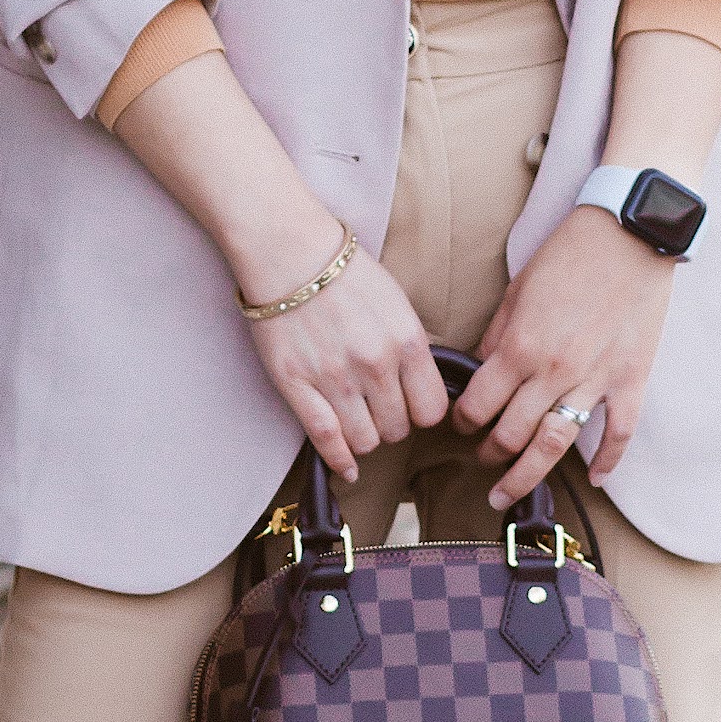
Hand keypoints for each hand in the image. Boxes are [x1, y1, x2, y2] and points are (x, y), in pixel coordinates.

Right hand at [245, 222, 448, 482]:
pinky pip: (326, 439)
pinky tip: (346, 469)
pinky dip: (339, 461)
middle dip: (392, 424)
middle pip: (398, 429)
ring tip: (357, 421)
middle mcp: (375, 364)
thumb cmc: (344, 272)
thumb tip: (427, 382)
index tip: (411, 407)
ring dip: (364, 438)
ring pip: (366, 441)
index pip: (432, 409)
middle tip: (379, 409)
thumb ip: (413, 345)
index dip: (422, 413)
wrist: (288, 252)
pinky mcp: (297, 386)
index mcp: (407, 341)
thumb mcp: (397, 302)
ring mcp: (335, 379)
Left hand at [451, 203, 675, 507]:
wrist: (630, 233)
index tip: (460, 425)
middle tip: (480, 459)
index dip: (462, 422)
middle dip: (487, 454)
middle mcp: (553, 372)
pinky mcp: (631, 381)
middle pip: (510, 436)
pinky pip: (618, 434)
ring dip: (526, 477)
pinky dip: (607, 462)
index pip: (478, 406)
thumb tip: (480, 372)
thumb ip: (497, 338)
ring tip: (508, 493)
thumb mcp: (517, 292)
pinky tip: (594, 480)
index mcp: (519, 348)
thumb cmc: (569, 255)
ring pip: (554, 447)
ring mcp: (595, 381)